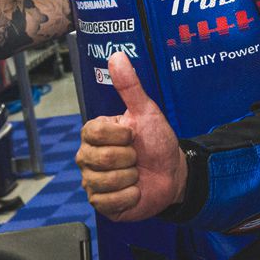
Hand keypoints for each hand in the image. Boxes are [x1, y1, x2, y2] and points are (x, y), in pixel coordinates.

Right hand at [76, 54, 186, 222]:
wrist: (173, 174)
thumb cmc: (157, 141)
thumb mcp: (146, 111)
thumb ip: (129, 86)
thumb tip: (117, 56)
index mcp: (94, 133)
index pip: (95, 132)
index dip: (121, 135)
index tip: (133, 134)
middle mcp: (87, 157)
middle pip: (101, 159)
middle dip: (129, 158)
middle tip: (136, 156)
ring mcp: (92, 181)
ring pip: (105, 181)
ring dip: (132, 178)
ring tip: (136, 173)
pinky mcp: (101, 204)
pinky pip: (109, 201)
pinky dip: (130, 196)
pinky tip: (134, 191)